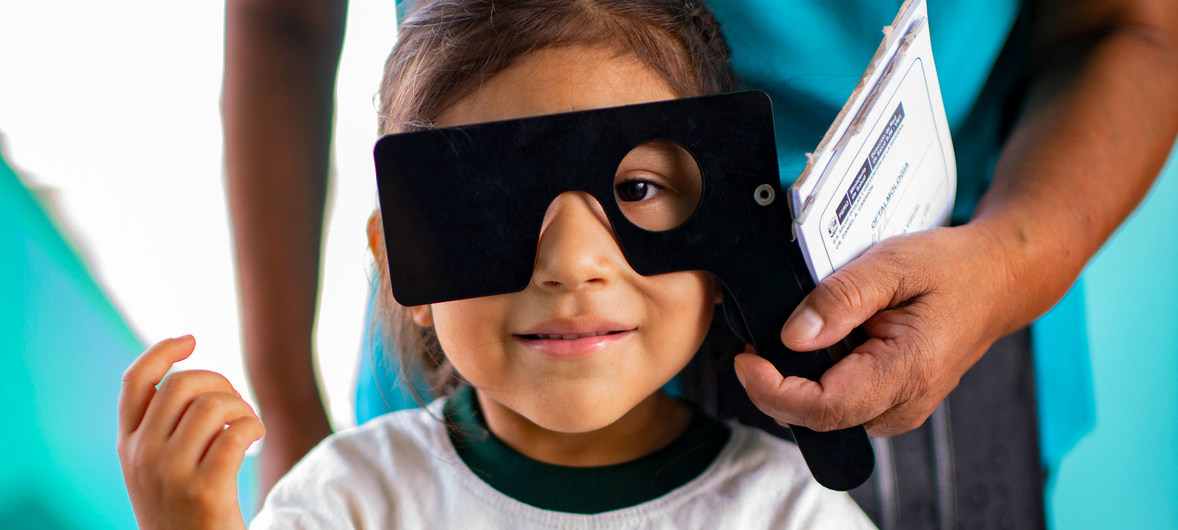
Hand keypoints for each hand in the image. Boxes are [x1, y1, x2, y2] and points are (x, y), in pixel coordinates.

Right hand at [117, 335, 264, 529]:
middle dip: (220, 383)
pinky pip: (236, 433)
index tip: (191, 339)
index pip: (135, 381)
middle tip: (236, 407)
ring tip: (247, 427)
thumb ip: (162, 428)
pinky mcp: (204, 490)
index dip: (163, 351)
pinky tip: (254, 440)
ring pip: (213, 404)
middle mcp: (142, 456)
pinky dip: (253, 428)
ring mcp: (170, 474)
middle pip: (182, 384)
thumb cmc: (183, 509)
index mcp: (127, 446)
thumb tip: (192, 377)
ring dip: (241, 408)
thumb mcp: (156, 467)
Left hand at [734, 224, 1017, 436]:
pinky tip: (820, 346)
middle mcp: (907, 403)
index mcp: (908, 371)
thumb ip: (840, 298)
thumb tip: (791, 336)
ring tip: (791, 338)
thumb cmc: (951, 267)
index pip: (824, 408)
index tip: (745, 360)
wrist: (997, 278)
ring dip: (796, 384)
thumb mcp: (892, 263)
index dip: (773, 391)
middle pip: (820, 418)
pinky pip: (843, 404)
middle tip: (756, 343)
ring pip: (828, 415)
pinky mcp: (895, 403)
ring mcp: (902, 409)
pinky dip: (819, 380)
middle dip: (776, 387)